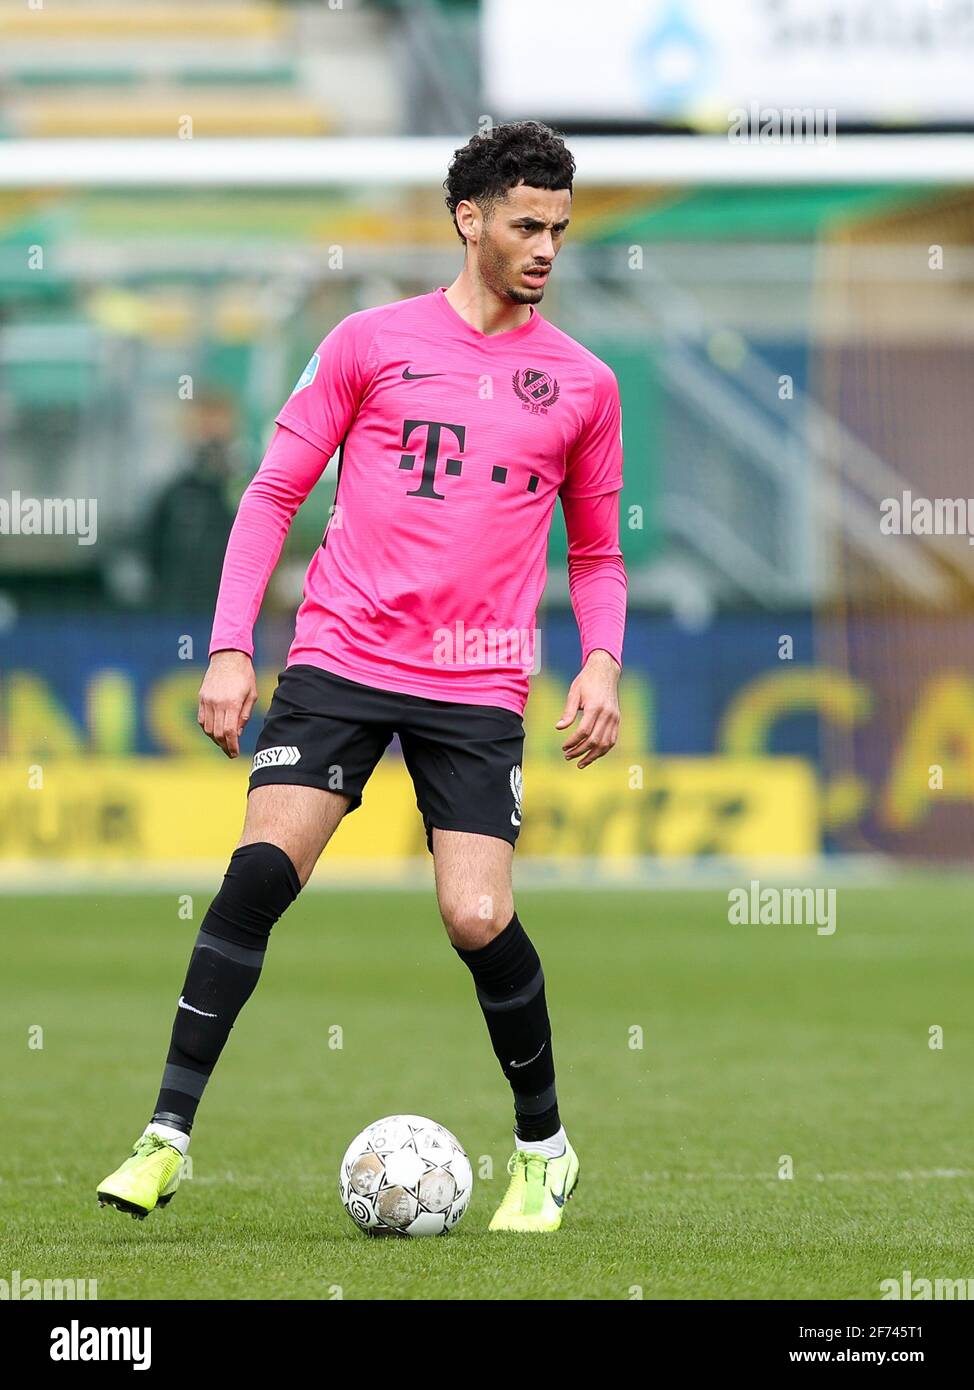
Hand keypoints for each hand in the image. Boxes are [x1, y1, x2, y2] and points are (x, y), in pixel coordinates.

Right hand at [198, 650, 257, 758]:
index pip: (229, 732)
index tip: (235, 754)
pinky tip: (215, 732)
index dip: (232, 746)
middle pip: (217, 733)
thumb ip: (244, 715)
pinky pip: (202, 719)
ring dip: (215, 739)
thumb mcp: (252, 695)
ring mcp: (207, 701)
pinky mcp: (201, 698)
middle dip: (224, 746)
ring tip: (224, 743)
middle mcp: (217, 703)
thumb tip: (237, 733)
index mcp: (232, 703)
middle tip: (231, 752)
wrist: (228, 657)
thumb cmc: (244, 675)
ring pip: (208, 729)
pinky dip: (207, 729)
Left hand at [556, 649, 620, 768]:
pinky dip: (603, 750)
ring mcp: (614, 717)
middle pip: (594, 740)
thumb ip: (568, 712)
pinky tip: (593, 755)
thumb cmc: (586, 681)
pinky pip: (612, 739)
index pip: (584, 731)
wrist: (605, 671)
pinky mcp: (617, 719)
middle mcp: (607, 714)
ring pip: (605, 743)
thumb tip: (559, 728)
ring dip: (593, 756)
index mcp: (595, 707)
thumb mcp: (574, 693)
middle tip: (568, 756)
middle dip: (580, 751)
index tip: (564, 747)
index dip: (573, 742)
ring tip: (581, 763)